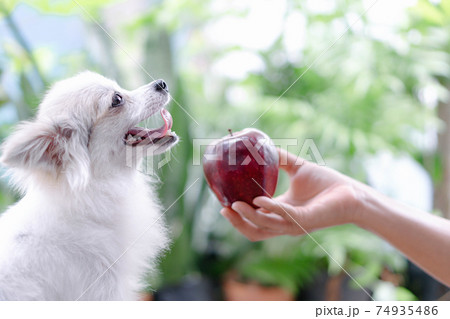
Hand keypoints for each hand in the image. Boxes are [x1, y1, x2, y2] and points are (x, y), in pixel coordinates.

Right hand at [220, 148, 362, 240]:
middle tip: (224, 210)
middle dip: (237, 223)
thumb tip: (261, 146)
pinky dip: (269, 209)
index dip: (238, 216)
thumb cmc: (326, 183)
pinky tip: (258, 199)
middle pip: (255, 232)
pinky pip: (284, 216)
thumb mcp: (296, 168)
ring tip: (234, 206)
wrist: (351, 192)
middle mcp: (285, 223)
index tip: (223, 203)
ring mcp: (295, 224)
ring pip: (265, 228)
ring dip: (248, 218)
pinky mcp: (306, 220)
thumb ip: (278, 160)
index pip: (254, 221)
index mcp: (280, 213)